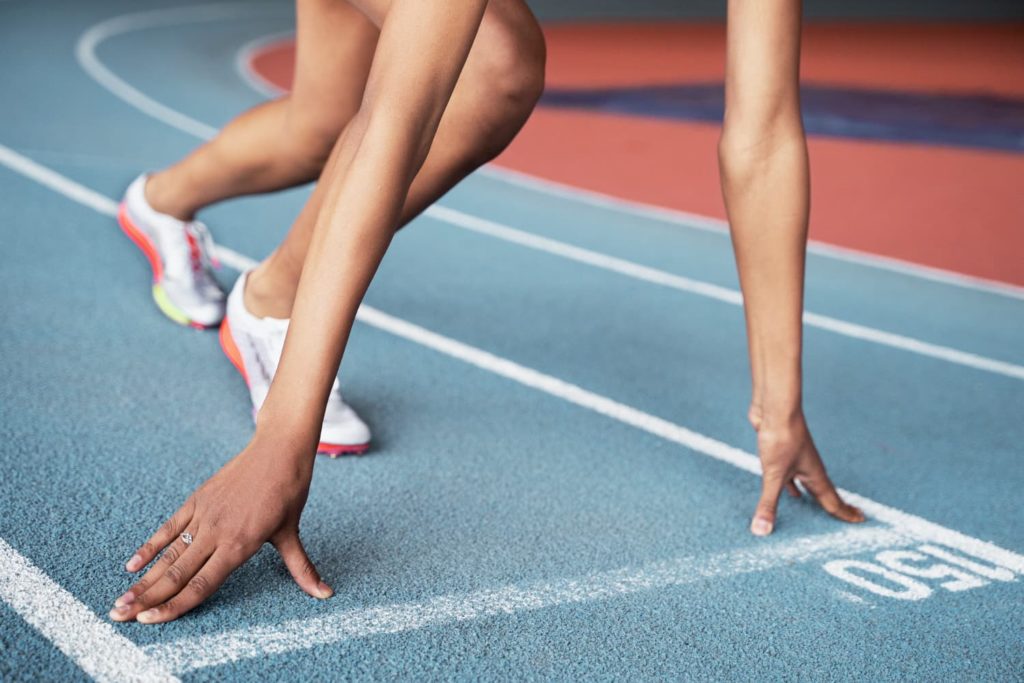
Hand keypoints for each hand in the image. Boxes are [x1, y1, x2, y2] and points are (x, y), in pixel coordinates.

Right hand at [109, 438, 330, 623]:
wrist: (279, 450)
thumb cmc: (289, 492)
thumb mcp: (292, 532)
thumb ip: (301, 568)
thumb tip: (325, 593)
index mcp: (240, 545)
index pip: (201, 585)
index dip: (173, 606)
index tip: (149, 622)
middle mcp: (217, 532)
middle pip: (176, 573)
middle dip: (146, 598)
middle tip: (118, 616)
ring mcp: (204, 514)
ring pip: (168, 553)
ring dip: (143, 578)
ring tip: (119, 599)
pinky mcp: (198, 499)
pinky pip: (169, 527)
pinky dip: (150, 546)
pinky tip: (132, 565)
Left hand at [749, 409, 863, 535]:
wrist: (775, 409)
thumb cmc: (781, 438)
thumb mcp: (773, 475)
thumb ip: (768, 504)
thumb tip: (762, 531)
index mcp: (814, 475)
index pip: (832, 501)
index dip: (845, 513)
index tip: (861, 521)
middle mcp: (809, 468)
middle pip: (824, 492)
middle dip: (833, 506)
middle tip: (846, 517)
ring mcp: (796, 459)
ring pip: (807, 483)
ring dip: (811, 496)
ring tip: (814, 508)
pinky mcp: (782, 452)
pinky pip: (790, 475)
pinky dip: (791, 486)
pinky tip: (788, 490)